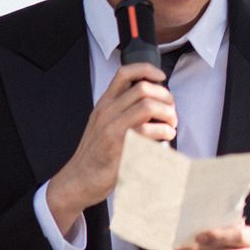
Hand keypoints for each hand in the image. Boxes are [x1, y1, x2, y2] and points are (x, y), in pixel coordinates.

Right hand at [46, 62, 177, 232]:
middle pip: (144, 89)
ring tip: (170, 129)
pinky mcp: (120, 148)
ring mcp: (113, 130)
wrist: (78, 179)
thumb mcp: (103, 124)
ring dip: (167, 118)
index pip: (125, 74)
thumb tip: (154, 101)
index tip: (162, 78)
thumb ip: (123, 110)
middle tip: (171, 113)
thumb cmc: (95, 154)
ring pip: (148, 108)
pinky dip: (162, 138)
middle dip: (166, 99)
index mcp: (105, 104)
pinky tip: (163, 144)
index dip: (147, 70)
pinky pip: (149, 135)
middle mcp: (107, 113)